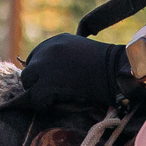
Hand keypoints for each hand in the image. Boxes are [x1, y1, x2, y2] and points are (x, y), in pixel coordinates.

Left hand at [16, 34, 136, 113]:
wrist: (117, 71)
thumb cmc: (107, 66)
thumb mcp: (82, 53)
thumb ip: (65, 58)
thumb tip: (55, 74)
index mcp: (57, 40)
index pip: (36, 57)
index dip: (42, 73)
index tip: (51, 83)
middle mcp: (48, 49)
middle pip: (29, 69)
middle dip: (37, 83)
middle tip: (51, 94)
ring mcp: (45, 64)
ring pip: (28, 82)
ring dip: (38, 93)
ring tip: (53, 100)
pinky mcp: (47, 82)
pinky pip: (35, 97)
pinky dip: (42, 104)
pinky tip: (54, 105)